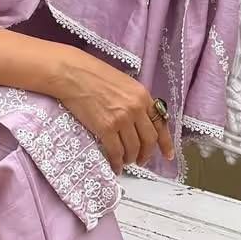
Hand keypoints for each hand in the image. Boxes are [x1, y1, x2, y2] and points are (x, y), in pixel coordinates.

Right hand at [51, 48, 173, 171]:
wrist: (72, 74)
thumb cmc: (93, 74)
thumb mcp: (123, 83)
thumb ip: (134, 100)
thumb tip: (138, 119)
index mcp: (142, 96)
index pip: (160, 123)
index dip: (166, 143)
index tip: (168, 155)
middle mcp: (136, 109)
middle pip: (148, 140)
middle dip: (146, 154)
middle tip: (141, 160)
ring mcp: (121, 119)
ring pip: (133, 148)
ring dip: (130, 158)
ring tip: (125, 161)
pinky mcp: (105, 128)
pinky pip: (116, 151)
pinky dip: (116, 162)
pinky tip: (115, 165)